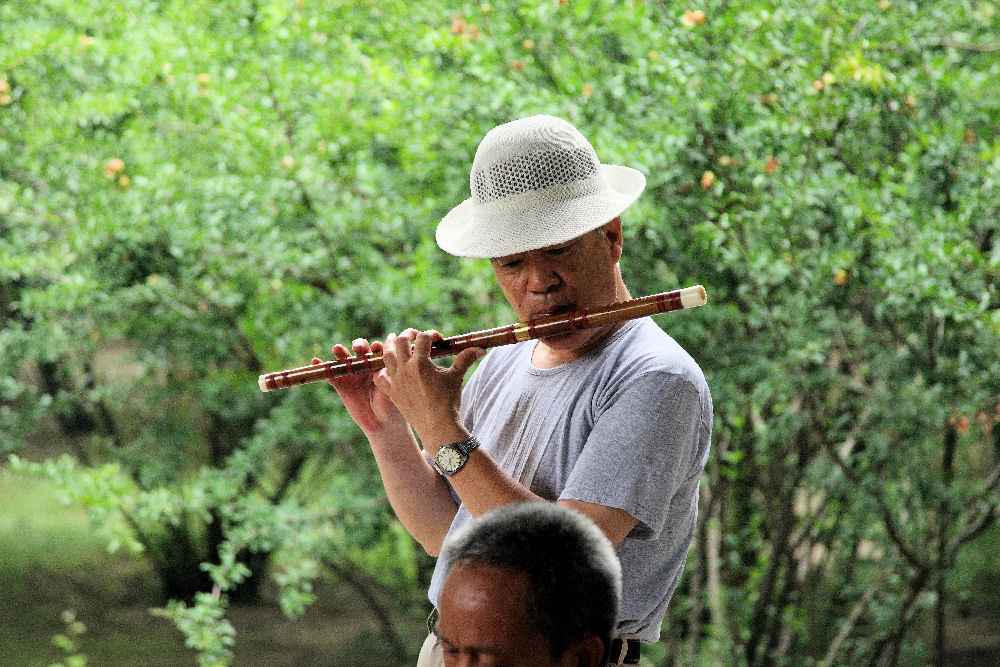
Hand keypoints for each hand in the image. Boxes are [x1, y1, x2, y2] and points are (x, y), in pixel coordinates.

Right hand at [313, 338, 405, 435]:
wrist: (381, 423)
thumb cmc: (391, 404)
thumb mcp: (391, 388)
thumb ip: (385, 376)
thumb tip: (380, 365)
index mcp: (379, 363)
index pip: (377, 350)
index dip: (376, 347)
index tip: (376, 348)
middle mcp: (365, 365)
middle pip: (360, 350)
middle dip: (358, 346)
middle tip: (358, 348)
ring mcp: (352, 374)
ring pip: (344, 359)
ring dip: (340, 352)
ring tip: (337, 349)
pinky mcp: (341, 384)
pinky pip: (331, 374)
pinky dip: (322, 367)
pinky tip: (316, 360)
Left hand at [373, 329, 483, 443]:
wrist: (438, 427)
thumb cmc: (449, 401)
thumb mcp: (456, 377)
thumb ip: (466, 359)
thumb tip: (480, 349)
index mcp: (420, 363)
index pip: (423, 338)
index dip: (431, 334)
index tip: (438, 339)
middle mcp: (405, 370)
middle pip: (400, 341)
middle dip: (408, 335)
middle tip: (415, 336)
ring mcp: (396, 382)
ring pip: (386, 356)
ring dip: (389, 346)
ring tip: (392, 340)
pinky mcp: (392, 393)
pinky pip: (380, 378)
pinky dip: (381, 370)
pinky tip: (386, 367)